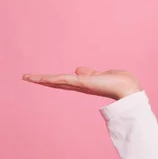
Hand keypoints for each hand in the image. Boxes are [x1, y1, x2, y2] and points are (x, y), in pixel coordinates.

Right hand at [22, 67, 141, 100]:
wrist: (128, 88)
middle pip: (59, 83)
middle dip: (44, 81)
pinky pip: (61, 79)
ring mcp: (80, 85)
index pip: (68, 81)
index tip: (44, 78)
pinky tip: (37, 78)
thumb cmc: (121, 81)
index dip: (56, 80)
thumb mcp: (103, 74)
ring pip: (57, 81)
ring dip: (41, 79)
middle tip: (28, 78)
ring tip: (27, 77)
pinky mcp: (80, 83)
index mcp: (87, 83)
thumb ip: (91, 73)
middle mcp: (81, 86)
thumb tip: (78, 70)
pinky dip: (49, 79)